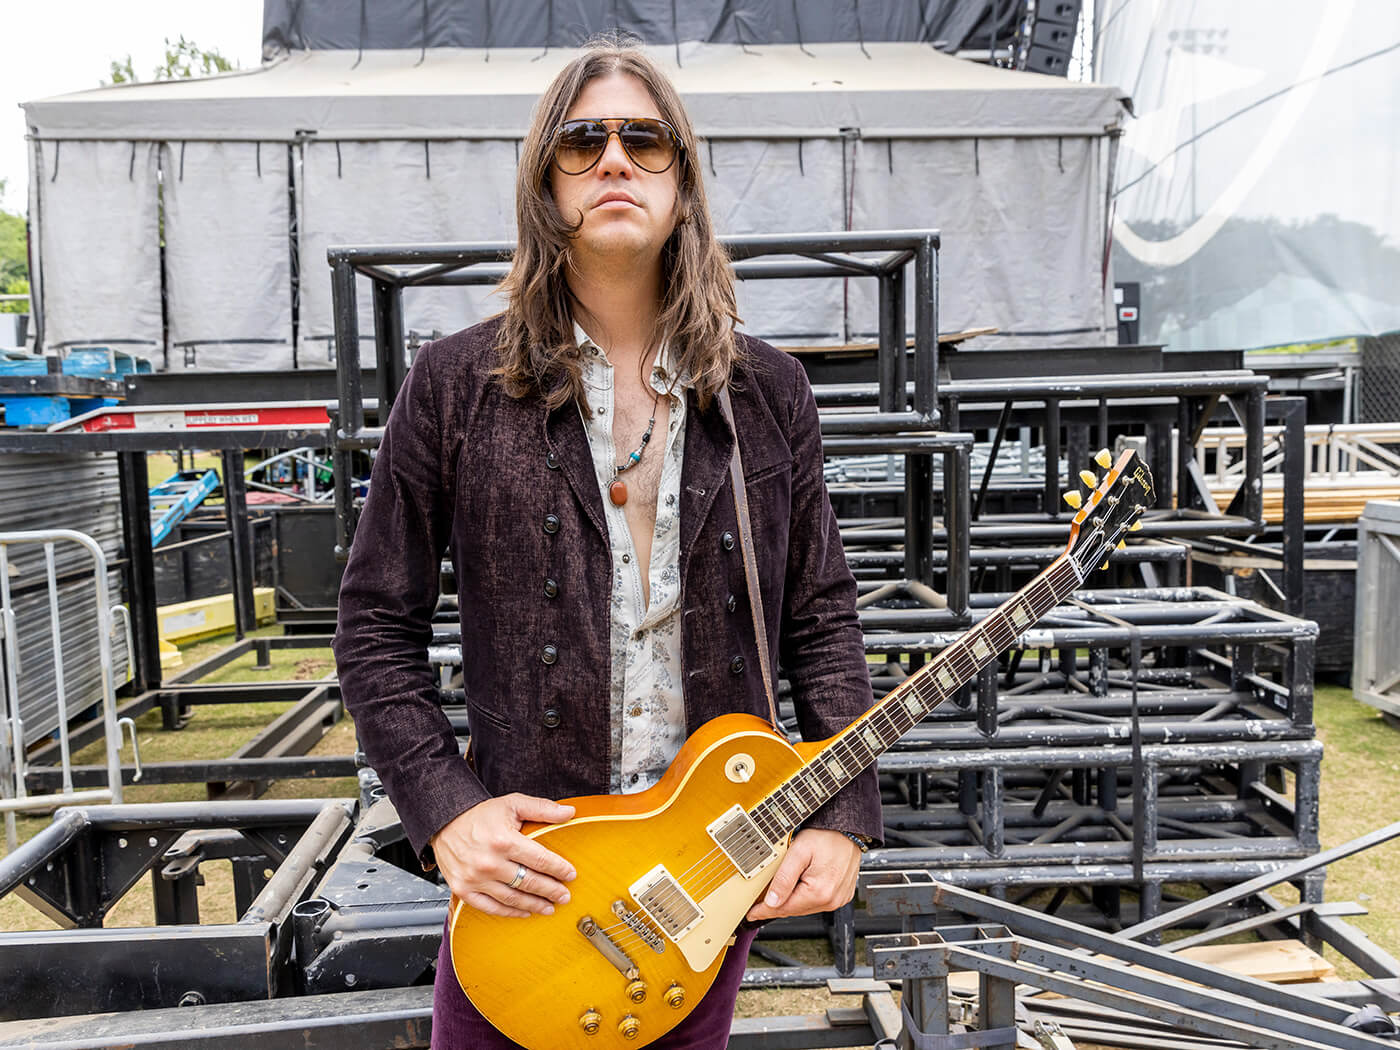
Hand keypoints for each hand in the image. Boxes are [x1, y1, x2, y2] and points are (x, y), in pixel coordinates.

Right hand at [431, 793, 576, 917]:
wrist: (445, 823)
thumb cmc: (480, 815)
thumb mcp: (512, 803)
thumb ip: (542, 808)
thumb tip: (569, 812)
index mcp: (504, 840)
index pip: (540, 860)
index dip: (559, 869)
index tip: (570, 875)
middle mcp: (489, 862)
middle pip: (529, 882)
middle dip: (551, 891)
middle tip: (565, 896)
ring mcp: (475, 879)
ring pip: (513, 899)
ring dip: (535, 905)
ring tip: (550, 907)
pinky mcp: (464, 890)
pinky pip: (491, 907)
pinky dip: (510, 913)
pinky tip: (525, 912)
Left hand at [745, 828, 861, 921]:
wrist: (848, 830)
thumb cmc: (826, 836)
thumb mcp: (798, 852)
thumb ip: (784, 878)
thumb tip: (771, 901)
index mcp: (820, 892)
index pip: (784, 908)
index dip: (764, 911)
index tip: (751, 913)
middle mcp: (831, 900)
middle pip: (794, 910)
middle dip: (776, 905)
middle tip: (760, 901)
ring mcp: (838, 899)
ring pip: (805, 908)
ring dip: (791, 901)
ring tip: (779, 890)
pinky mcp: (841, 896)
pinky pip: (817, 903)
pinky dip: (805, 897)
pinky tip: (799, 886)